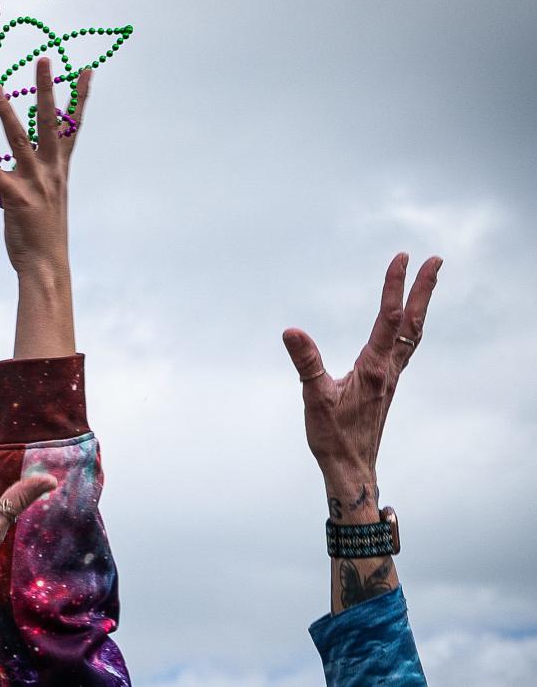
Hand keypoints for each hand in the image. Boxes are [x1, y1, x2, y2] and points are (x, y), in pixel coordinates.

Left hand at [0, 58, 91, 277]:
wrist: (47, 267)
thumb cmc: (45, 237)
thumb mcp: (47, 202)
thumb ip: (35, 182)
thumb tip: (14, 177)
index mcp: (61, 171)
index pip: (74, 127)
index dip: (81, 98)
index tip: (87, 70)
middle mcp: (51, 171)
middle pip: (51, 121)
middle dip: (47, 89)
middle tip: (44, 59)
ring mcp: (34, 183)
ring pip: (19, 139)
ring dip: (5, 111)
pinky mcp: (14, 197)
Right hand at [282, 253, 441, 517]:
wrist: (352, 469)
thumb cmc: (333, 437)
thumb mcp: (314, 398)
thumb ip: (306, 362)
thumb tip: (292, 331)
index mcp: (374, 368)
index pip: (389, 317)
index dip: (395, 285)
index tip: (401, 258)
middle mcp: (389, 370)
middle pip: (413, 322)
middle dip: (424, 289)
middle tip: (435, 259)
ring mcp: (390, 379)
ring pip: (412, 335)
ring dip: (421, 306)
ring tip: (426, 284)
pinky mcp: (385, 386)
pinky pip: (403, 348)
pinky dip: (409, 327)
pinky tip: (403, 327)